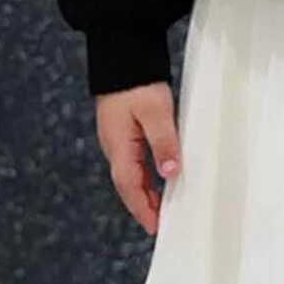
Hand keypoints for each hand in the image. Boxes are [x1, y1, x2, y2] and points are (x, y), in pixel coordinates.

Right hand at [94, 81, 181, 236]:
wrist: (121, 56)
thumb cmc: (137, 82)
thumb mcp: (156, 113)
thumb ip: (163, 143)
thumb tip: (170, 174)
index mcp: (118, 146)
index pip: (130, 187)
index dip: (143, 209)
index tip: (156, 228)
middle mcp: (113, 146)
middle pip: (127, 185)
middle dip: (143, 206)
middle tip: (161, 224)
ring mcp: (116, 139)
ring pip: (129, 175)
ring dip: (144, 192)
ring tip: (162, 207)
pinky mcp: (121, 131)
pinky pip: (132, 162)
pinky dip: (144, 176)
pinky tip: (158, 178)